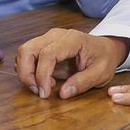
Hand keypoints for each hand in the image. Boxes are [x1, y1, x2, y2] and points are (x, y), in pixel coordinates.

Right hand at [15, 27, 129, 98]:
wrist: (106, 48)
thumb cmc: (104, 59)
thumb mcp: (100, 74)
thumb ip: (82, 83)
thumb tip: (62, 94)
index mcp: (72, 39)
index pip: (47, 54)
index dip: (42, 75)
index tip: (44, 93)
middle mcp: (55, 35)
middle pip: (27, 49)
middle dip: (26, 73)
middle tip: (38, 91)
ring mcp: (47, 38)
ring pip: (23, 52)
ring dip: (26, 72)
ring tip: (43, 86)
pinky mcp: (43, 45)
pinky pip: (27, 56)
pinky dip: (28, 70)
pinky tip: (44, 80)